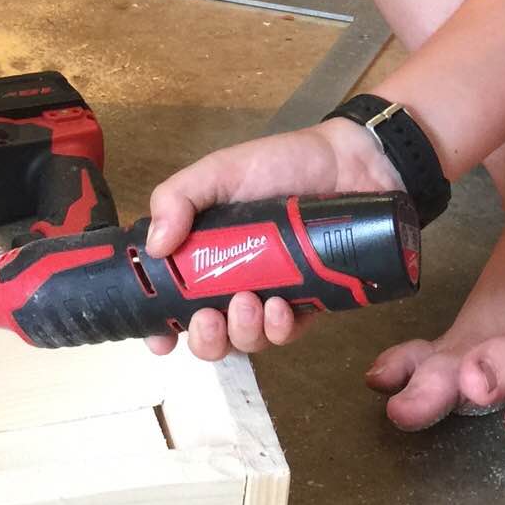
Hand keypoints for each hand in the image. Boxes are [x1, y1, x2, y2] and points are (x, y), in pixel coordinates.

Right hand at [143, 116, 403, 360]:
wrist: (350, 163)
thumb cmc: (281, 164)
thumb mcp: (221, 171)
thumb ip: (179, 197)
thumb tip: (153, 246)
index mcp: (206, 255)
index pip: (174, 303)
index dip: (163, 328)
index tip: (161, 339)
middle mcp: (235, 282)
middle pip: (210, 335)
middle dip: (205, 339)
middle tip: (208, 318)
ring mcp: (273, 295)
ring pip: (248, 340)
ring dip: (242, 332)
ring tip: (249, 302)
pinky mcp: (311, 302)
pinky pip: (288, 334)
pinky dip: (279, 328)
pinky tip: (281, 307)